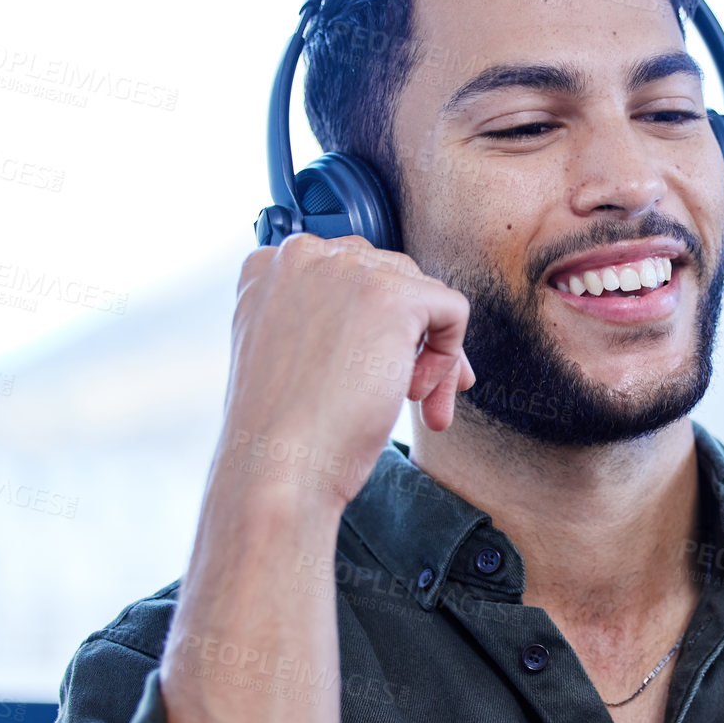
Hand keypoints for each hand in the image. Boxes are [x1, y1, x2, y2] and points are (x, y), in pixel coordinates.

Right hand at [219, 231, 475, 508]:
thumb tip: (399, 321)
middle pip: (393, 279)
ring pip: (425, 297)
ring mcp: (346, 270)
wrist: (276, 468)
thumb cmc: (284, 430)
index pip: (351, 274)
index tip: (377, 369)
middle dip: (411, 339)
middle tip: (412, 393)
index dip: (376, 326)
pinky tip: (417, 397)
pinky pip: (454, 310)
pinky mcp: (391, 295)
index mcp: (269, 267)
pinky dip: (450, 357)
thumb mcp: (292, 353)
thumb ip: (326, 320)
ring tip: (414, 402)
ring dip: (432, 355)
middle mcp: (303, 255)